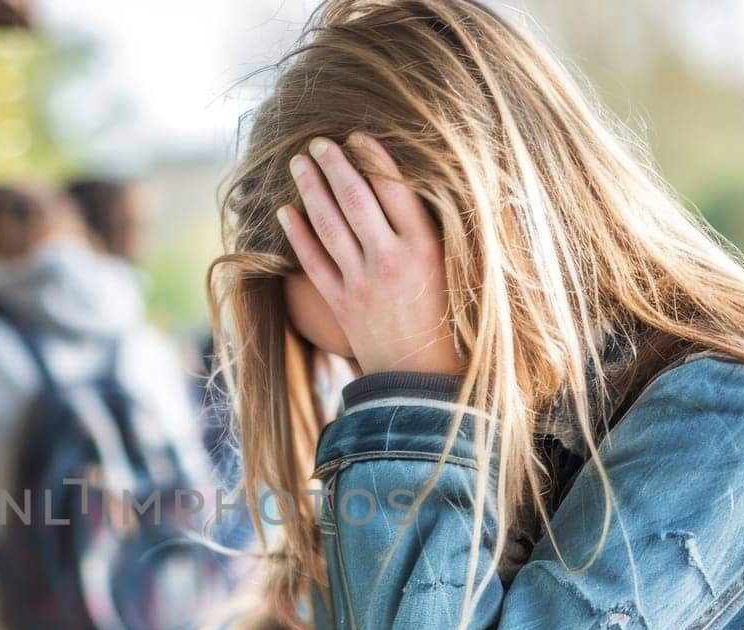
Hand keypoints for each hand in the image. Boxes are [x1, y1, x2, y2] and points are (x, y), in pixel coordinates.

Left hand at [280, 133, 464, 375]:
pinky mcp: (340, 304)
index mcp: (424, 249)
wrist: (424, 380)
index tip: (357, 135)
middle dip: (334, 167)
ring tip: (298, 163)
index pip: (394, 190)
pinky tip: (286, 212)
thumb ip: (437, 232)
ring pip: (329, 227)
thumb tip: (427, 188)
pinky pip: (313, 262)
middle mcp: (389, 261)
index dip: (373, 159)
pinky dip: (298, 235)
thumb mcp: (457, 271)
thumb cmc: (451, 323)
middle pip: (356, 201)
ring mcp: (361, 283)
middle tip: (318, 141)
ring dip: (311, 191)